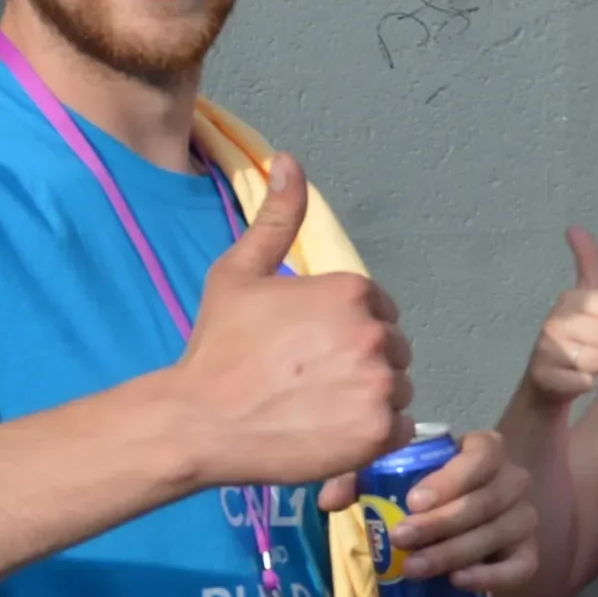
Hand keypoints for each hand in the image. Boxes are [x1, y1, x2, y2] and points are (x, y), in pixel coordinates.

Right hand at [179, 155, 412, 485]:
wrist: (199, 420)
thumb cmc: (217, 348)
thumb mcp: (240, 272)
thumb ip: (277, 218)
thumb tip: (289, 161)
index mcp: (351, 290)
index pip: (381, 311)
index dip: (348, 332)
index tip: (312, 351)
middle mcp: (373, 333)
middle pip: (394, 351)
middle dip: (363, 365)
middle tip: (313, 383)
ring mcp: (379, 385)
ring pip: (398, 390)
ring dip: (370, 400)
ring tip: (320, 408)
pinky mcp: (377, 432)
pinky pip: (398, 430)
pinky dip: (372, 434)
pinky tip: (332, 432)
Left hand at [365, 428, 538, 592]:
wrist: (452, 531)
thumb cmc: (422, 494)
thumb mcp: (389, 479)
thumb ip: (359, 480)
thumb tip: (329, 500)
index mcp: (485, 450)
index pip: (482, 457)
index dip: (450, 479)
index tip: (412, 501)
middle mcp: (512, 480)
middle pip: (486, 501)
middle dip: (440, 523)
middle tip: (400, 539)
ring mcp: (524, 518)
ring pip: (499, 534)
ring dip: (454, 552)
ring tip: (414, 568)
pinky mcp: (527, 554)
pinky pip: (520, 567)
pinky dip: (491, 576)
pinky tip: (457, 581)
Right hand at [524, 227, 597, 404]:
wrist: (545, 382)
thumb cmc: (574, 338)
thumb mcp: (584, 299)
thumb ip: (587, 263)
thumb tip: (574, 227)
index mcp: (570, 298)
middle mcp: (554, 320)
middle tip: (592, 349)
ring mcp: (546, 349)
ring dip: (597, 367)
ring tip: (582, 364)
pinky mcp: (544, 377)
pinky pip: (585, 381)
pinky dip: (583, 384)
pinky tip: (572, 379)